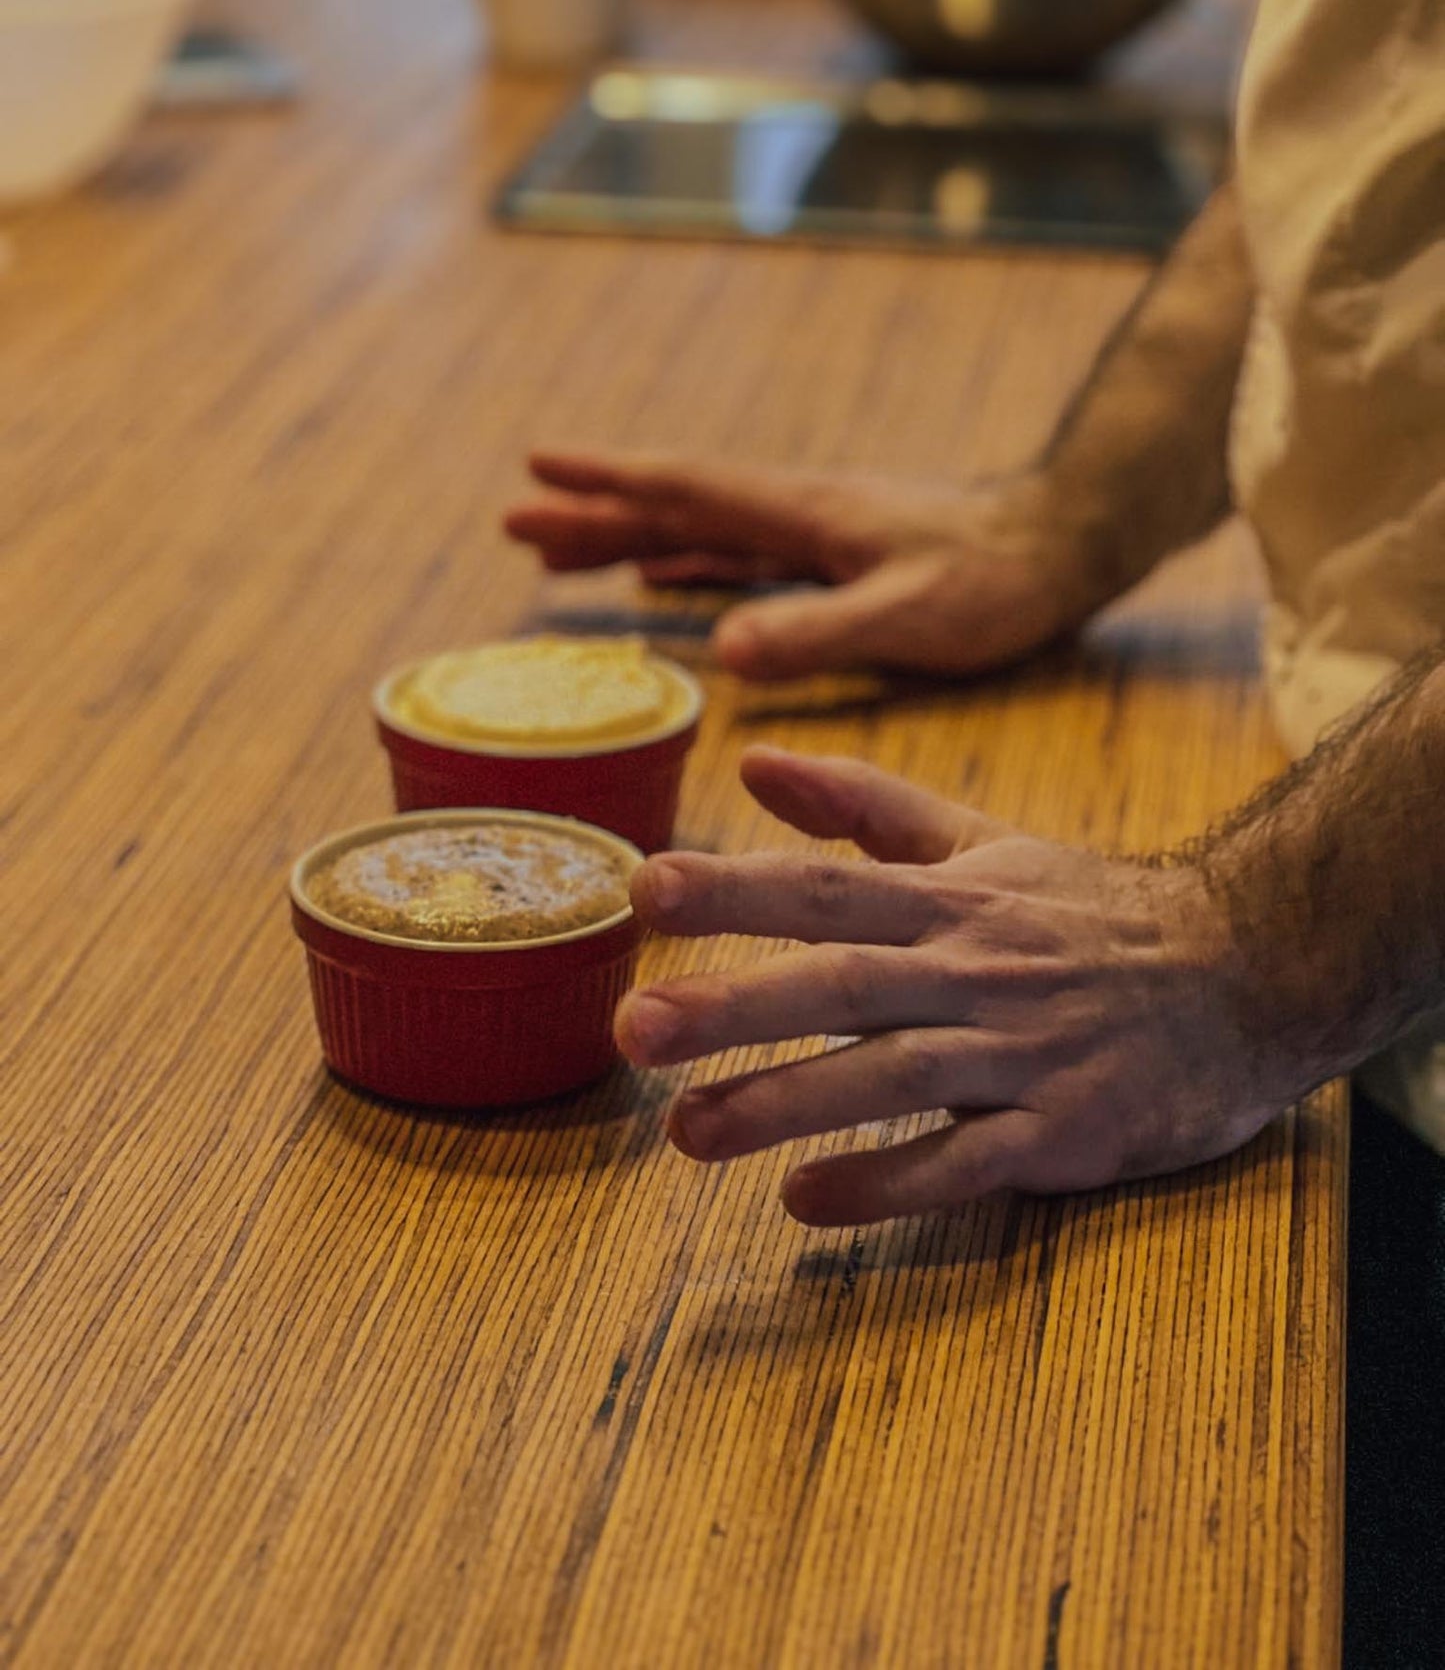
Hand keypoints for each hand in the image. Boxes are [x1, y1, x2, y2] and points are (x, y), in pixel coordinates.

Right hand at [504, 450, 1091, 681]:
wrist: (1058, 546)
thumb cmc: (992, 583)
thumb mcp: (907, 615)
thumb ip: (819, 631)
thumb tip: (723, 649)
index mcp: (802, 516)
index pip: (686, 490)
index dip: (610, 485)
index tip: (537, 472)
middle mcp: (796, 515)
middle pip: (675, 508)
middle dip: (595, 513)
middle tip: (515, 520)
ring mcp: (812, 534)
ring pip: (699, 530)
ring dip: (629, 536)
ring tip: (561, 551)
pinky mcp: (834, 558)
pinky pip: (737, 555)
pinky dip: (686, 561)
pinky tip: (664, 576)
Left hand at [615, 749, 1308, 1226]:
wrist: (1248, 975)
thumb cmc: (1091, 912)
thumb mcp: (983, 842)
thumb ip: (864, 807)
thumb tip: (752, 762)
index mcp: (953, 899)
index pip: (828, 887)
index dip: (737, 888)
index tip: (645, 889)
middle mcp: (980, 969)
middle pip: (845, 983)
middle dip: (737, 1005)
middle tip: (635, 1029)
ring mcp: (1025, 1052)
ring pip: (896, 1076)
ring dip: (790, 1104)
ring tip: (689, 1132)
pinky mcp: (1068, 1130)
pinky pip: (970, 1161)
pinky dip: (890, 1182)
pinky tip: (806, 1200)